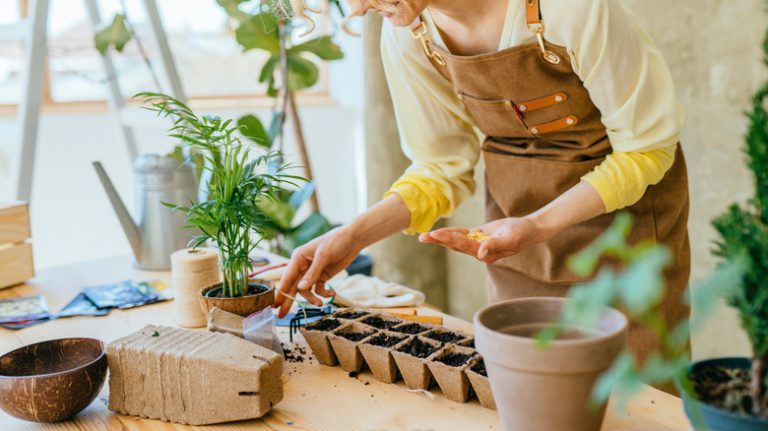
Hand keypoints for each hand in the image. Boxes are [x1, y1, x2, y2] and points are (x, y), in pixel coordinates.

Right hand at [273, 226, 362, 317]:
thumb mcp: (323, 257)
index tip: (273, 305)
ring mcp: (312, 272)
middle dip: (289, 300)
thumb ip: (312, 274)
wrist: (352, 239)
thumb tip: (301, 288)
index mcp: (298, 258)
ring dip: (312, 298)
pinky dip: (324, 294)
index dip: (280, 292)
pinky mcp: (322, 276)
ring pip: (306, 290)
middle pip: (293, 286)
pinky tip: (332, 293)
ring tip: (320, 304)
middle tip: (281, 316)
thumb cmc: (335, 242)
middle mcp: (302, 266)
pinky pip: (319, 289)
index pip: (287, 278)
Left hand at [419, 217, 555, 263]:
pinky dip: (452, 232)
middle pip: (455, 245)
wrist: (530, 230)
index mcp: (486, 253)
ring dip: (441, 238)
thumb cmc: (522, 233)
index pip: (463, 246)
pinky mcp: (480, 236)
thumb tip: (479, 254)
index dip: (449, 239)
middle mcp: (480, 252)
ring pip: (456, 241)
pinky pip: (463, 234)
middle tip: (422, 237)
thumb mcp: (511, 237)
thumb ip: (495, 244)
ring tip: (425, 236)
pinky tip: (440, 232)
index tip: (435, 234)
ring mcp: (479, 244)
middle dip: (439, 241)